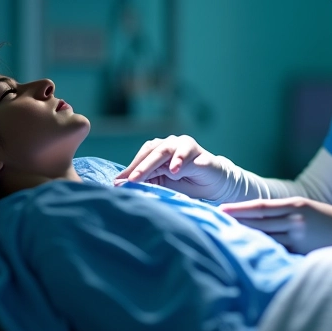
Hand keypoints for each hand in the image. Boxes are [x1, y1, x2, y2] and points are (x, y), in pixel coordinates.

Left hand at [113, 135, 231, 199]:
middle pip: (153, 152)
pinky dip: (182, 160)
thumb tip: (119, 183)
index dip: (131, 168)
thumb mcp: (162, 183)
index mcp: (160, 150)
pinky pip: (191, 155)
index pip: (142, 156)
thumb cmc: (186, 184)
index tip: (118, 183)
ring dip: (156, 162)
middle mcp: (172, 145)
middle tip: (131, 180)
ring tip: (146, 175)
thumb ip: (145, 180)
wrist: (214, 186)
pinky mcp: (202, 155)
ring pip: (169, 150)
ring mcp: (187, 147)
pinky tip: (176, 169)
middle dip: (141, 167)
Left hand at [218, 197, 331, 253]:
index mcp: (295, 205)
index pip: (260, 208)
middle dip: (236, 223)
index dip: (239, 209)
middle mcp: (295, 220)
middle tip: (211, 224)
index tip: (219, 210)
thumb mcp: (308, 211)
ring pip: (265, 238)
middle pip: (258, 223)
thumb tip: (257, 223)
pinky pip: (279, 252)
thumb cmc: (331, 222)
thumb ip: (285, 216)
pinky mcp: (304, 253)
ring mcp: (299, 238)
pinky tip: (250, 255)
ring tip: (223, 239)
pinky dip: (264, 252)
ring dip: (245, 238)